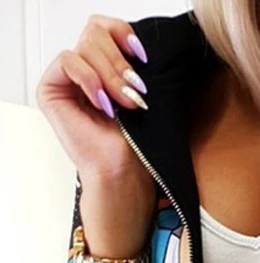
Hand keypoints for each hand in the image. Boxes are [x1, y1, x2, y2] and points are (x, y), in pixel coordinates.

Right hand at [37, 15, 155, 260]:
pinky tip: (103, 103)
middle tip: (135, 90)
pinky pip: (69, 60)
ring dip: (110, 74)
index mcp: (103, 67)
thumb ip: (132, 60)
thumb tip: (140, 39)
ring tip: (125, 102)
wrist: (123, 172)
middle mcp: (83, 71)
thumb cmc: (135, 142)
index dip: (124, 34)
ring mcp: (66, 80)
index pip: (106, 28)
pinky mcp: (51, 90)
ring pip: (85, 45)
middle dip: (119, 60)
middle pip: (95, 32)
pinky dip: (89, 78)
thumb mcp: (140, 90)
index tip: (144, 56)